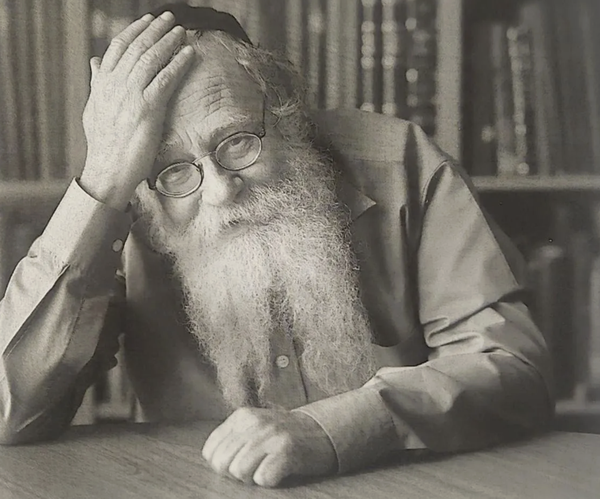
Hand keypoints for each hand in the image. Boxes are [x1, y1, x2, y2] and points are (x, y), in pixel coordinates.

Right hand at [80, 11, 194, 209]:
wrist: (107, 170)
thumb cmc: (103, 144)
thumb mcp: (94, 109)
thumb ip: (97, 83)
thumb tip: (95, 61)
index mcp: (103, 83)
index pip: (119, 47)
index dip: (135, 30)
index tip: (148, 20)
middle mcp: (115, 84)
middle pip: (138, 47)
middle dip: (155, 29)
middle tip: (170, 18)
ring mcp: (131, 96)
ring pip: (152, 59)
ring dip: (169, 42)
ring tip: (182, 31)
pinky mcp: (147, 109)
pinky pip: (165, 80)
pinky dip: (178, 64)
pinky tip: (188, 54)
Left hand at [202, 407, 336, 487]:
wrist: (322, 431)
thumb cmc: (284, 435)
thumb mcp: (254, 427)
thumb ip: (232, 437)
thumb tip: (212, 459)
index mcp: (242, 416)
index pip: (210, 451)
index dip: (223, 464)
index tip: (242, 460)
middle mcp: (254, 423)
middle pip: (222, 463)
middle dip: (236, 472)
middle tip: (257, 465)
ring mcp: (270, 436)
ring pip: (238, 472)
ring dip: (253, 477)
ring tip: (269, 466)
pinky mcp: (286, 451)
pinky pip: (262, 479)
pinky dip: (270, 480)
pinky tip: (281, 469)